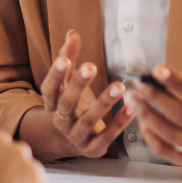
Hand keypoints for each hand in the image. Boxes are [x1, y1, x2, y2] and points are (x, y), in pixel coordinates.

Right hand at [17, 30, 134, 160]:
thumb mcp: (68, 82)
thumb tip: (72, 33)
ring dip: (104, 103)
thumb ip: (70, 58)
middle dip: (79, 85)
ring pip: (88, 121)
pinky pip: (107, 136)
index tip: (64, 59)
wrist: (71, 141)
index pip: (49, 88)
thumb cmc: (72, 104)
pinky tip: (132, 107)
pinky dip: (119, 122)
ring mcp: (76, 136)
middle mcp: (60, 121)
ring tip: (119, 86)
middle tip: (91, 66)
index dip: (55, 75)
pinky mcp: (93, 149)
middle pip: (67, 104)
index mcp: (52, 103)